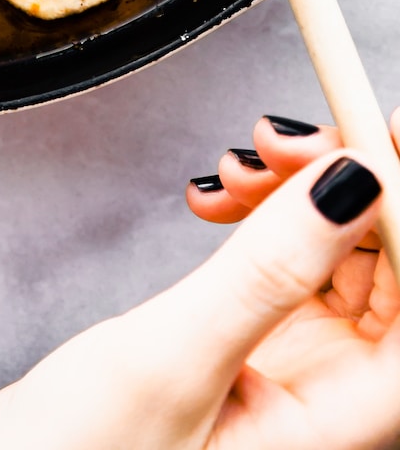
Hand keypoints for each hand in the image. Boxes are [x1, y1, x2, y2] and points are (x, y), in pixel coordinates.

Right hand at [0, 109, 399, 449]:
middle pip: (388, 262)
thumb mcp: (174, 358)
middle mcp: (337, 397)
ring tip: (235, 166)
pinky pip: (293, 257)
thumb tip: (353, 184)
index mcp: (345, 422)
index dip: (397, 205)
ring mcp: (303, 369)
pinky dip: (260, 213)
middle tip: (277, 141)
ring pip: (343, 250)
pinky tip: (214, 199)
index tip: (360, 132)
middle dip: (342, 185)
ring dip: (297, 192)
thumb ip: (267, 271)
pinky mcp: (262, 344)